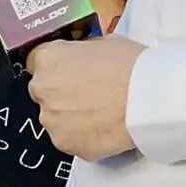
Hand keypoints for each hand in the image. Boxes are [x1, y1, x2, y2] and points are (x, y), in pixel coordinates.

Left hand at [25, 36, 144, 160]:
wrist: (149, 98)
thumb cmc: (129, 65)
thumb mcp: (102, 42)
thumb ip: (80, 52)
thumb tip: (80, 59)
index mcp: (47, 58)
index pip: (36, 60)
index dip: (55, 65)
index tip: (67, 70)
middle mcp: (42, 88)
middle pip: (43, 90)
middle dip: (60, 91)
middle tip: (87, 92)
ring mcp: (52, 119)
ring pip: (54, 117)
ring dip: (69, 115)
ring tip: (98, 112)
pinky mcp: (66, 143)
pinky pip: (68, 138)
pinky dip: (81, 135)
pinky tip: (101, 127)